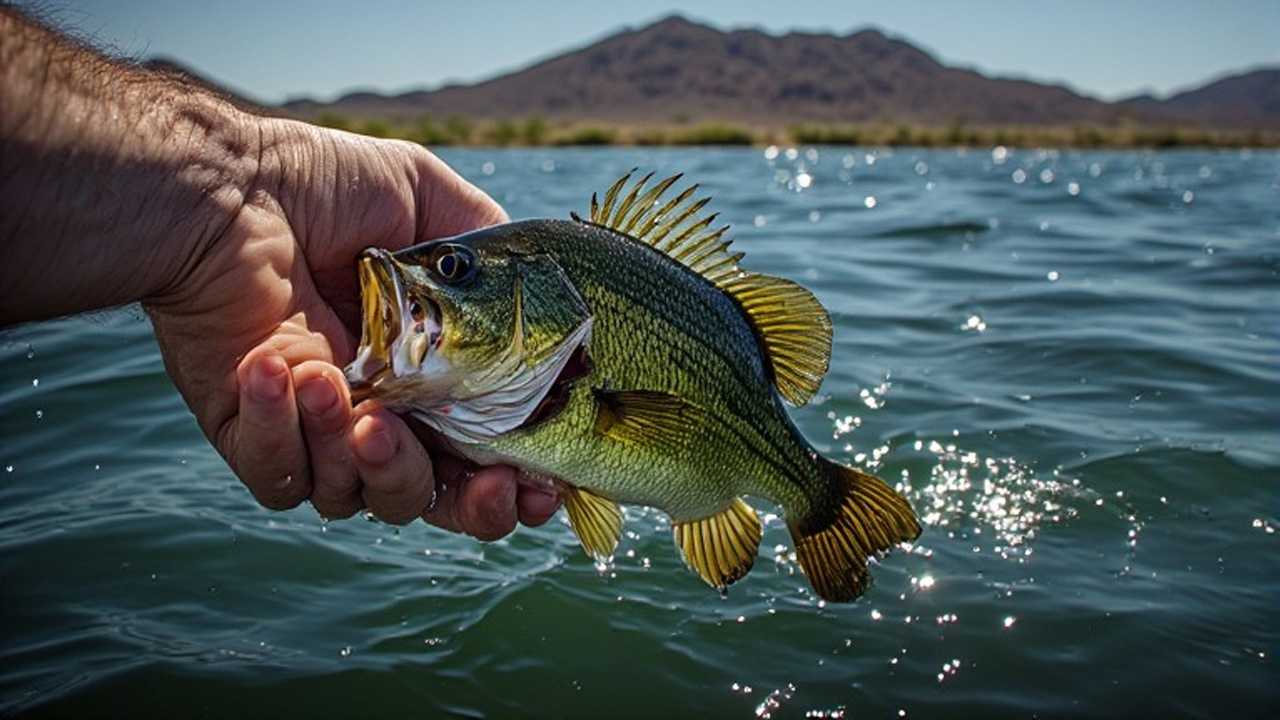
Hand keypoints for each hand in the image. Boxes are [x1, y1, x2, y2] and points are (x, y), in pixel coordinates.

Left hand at [144, 119, 560, 535]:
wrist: (226, 186)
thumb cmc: (324, 186)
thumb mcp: (434, 204)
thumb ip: (493, 261)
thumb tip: (547, 308)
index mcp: (425, 371)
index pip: (481, 454)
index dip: (517, 483)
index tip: (544, 486)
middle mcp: (375, 410)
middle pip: (429, 498)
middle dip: (471, 508)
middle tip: (487, 481)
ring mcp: (312, 428)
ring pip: (355, 499)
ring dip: (366, 458)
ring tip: (342, 386)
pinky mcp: (248, 431)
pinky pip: (277, 478)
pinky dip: (283, 434)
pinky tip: (275, 367)